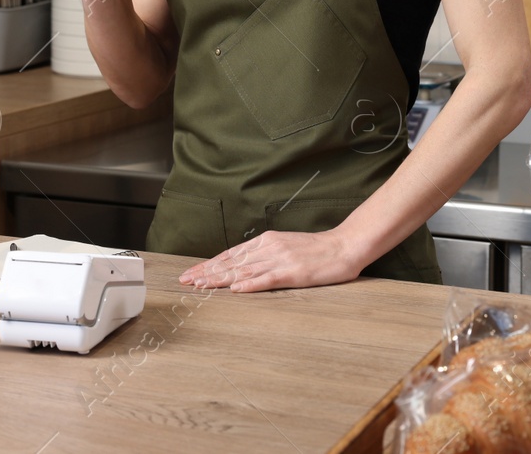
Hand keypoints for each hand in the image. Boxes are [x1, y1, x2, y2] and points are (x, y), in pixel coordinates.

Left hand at [178, 230, 364, 292]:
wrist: (344, 246)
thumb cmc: (317, 249)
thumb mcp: (286, 245)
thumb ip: (265, 254)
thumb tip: (243, 267)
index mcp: (266, 241)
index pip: (231, 254)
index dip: (210, 264)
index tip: (192, 274)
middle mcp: (269, 248)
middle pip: (232, 262)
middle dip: (206, 272)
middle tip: (185, 281)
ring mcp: (280, 259)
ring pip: (244, 271)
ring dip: (220, 279)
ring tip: (201, 286)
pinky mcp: (293, 272)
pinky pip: (267, 279)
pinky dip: (250, 285)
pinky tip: (235, 290)